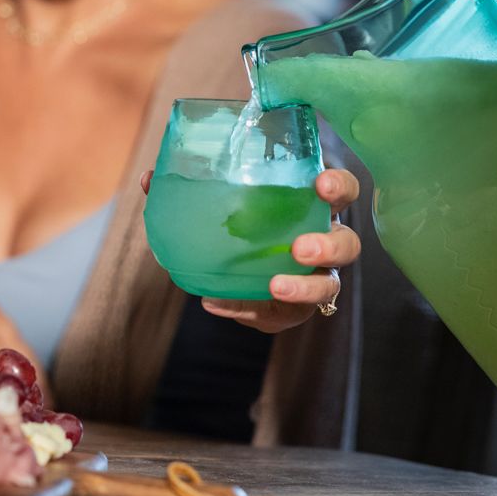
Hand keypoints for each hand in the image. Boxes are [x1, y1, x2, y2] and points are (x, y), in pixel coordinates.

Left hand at [140, 168, 360, 334]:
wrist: (241, 261)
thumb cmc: (240, 219)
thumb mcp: (220, 198)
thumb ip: (190, 187)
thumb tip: (149, 179)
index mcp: (310, 203)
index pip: (341, 190)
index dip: (337, 185)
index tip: (320, 182)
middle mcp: (323, 240)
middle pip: (348, 243)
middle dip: (329, 245)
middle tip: (300, 248)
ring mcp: (316, 277)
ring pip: (328, 286)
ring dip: (304, 287)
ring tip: (275, 287)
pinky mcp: (296, 309)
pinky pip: (283, 317)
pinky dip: (251, 311)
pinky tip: (219, 304)